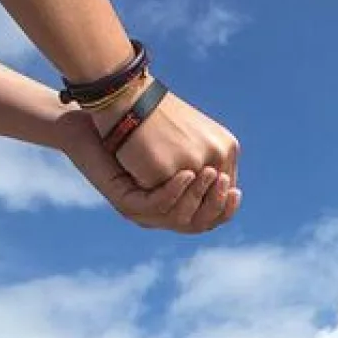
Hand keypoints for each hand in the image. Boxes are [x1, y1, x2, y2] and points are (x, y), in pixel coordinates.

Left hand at [53, 110, 235, 231]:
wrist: (100, 113)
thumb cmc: (140, 124)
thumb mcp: (178, 145)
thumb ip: (201, 159)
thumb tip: (228, 166)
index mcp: (174, 204)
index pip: (207, 219)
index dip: (224, 210)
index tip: (236, 190)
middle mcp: (158, 214)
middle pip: (196, 224)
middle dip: (214, 205)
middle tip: (226, 183)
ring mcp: (141, 211)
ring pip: (178, 217)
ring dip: (197, 196)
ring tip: (210, 173)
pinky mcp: (125, 202)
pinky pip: (155, 204)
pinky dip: (174, 191)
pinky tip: (186, 172)